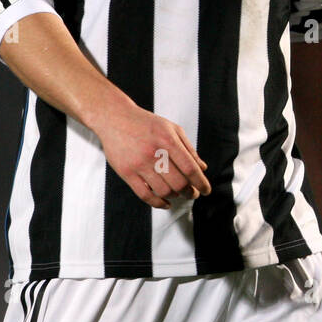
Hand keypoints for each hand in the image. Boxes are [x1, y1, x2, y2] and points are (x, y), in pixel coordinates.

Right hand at [91, 105, 210, 208]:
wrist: (115, 118)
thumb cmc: (145, 123)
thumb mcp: (171, 128)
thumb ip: (188, 148)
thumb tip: (202, 168)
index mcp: (168, 140)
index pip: (190, 168)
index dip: (201, 182)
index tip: (206, 190)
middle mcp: (154, 152)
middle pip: (179, 183)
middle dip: (190, 192)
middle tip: (192, 193)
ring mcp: (139, 164)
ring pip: (163, 191)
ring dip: (175, 196)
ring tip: (178, 193)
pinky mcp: (126, 172)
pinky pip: (145, 195)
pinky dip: (158, 203)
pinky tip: (165, 202)